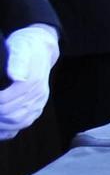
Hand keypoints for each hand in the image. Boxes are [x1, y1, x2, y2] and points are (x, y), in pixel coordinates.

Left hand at [0, 25, 57, 139]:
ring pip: (17, 122)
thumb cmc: (26, 45)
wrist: (41, 47)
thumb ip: (18, 60)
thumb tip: (17, 77)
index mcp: (33, 81)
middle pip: (11, 115)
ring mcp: (38, 102)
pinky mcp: (36, 107)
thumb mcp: (20, 46)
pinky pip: (22, 124)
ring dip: (1, 123)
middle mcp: (38, 94)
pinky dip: (8, 129)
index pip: (5, 101)